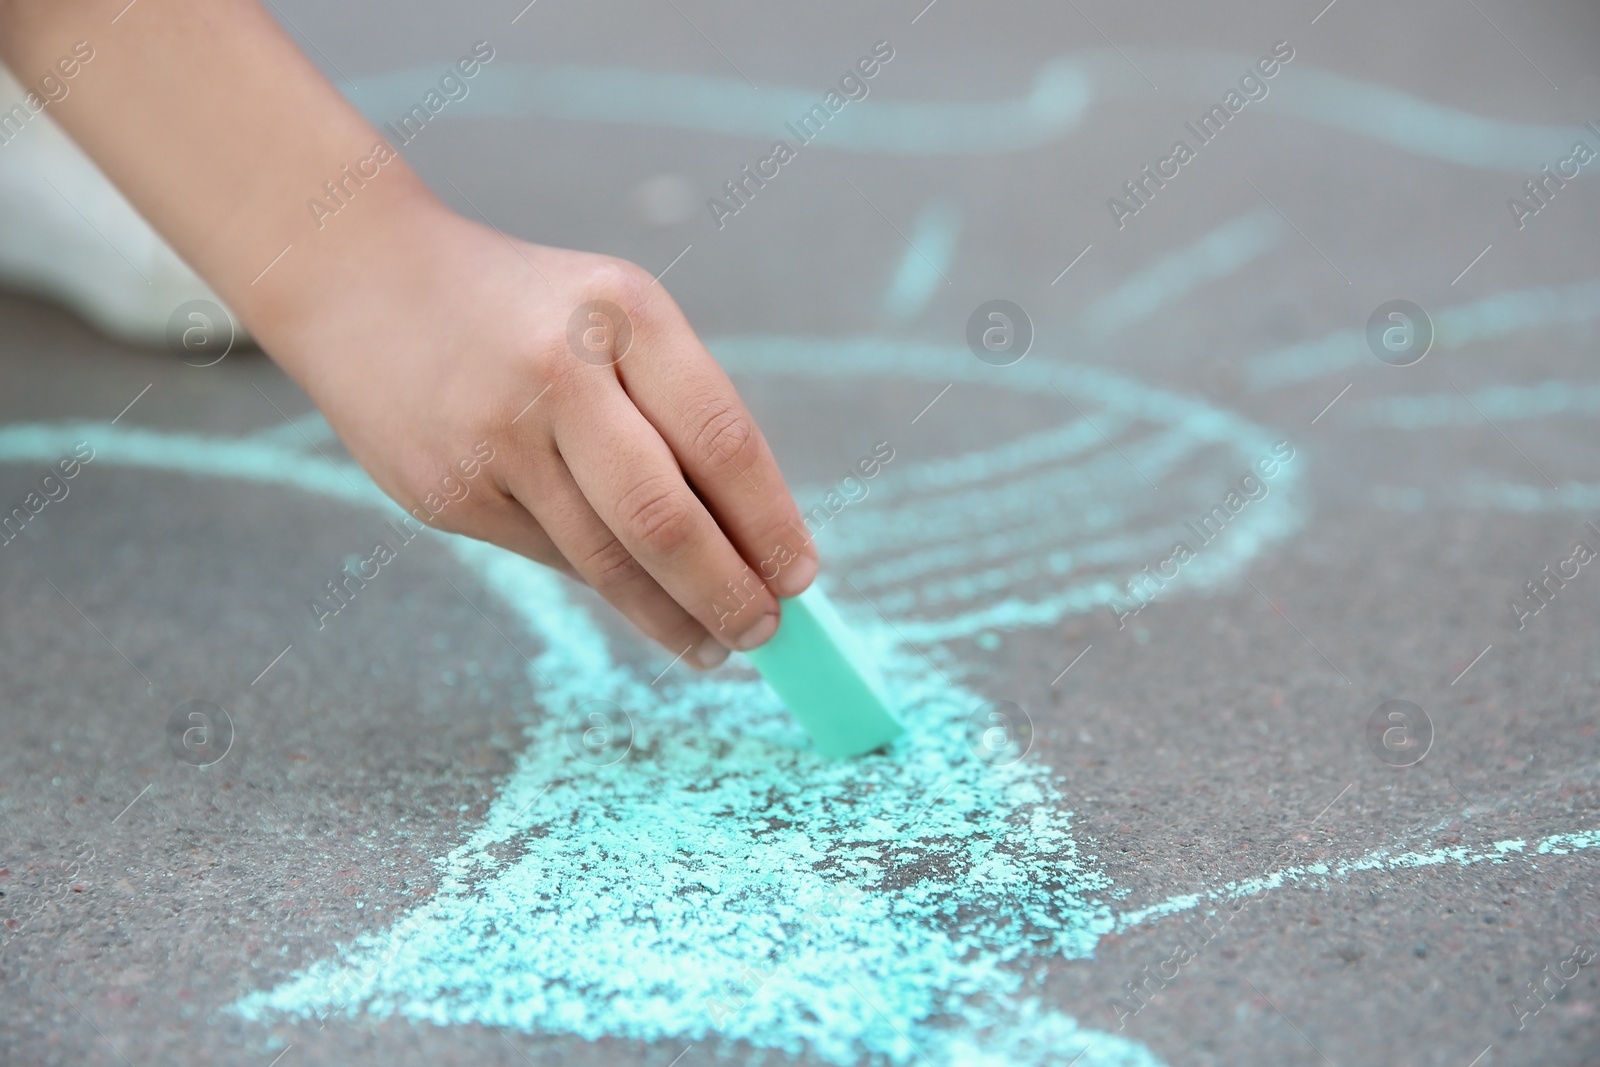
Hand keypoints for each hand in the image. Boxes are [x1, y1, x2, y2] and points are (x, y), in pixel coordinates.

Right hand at [256, 197, 817, 668]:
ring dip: (671, 616)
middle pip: (662, 517)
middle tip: (765, 633)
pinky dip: (605, 588)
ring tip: (713, 644)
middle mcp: (556, 370)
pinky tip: (637, 602)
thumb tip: (749, 543)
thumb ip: (677, 413)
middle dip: (726, 592)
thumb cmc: (526, 312)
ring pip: (603, 559)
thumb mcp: (612, 318)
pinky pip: (549, 558)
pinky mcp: (444, 492)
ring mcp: (491, 437)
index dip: (769, 522)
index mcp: (621, 312)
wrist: (362, 278)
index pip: (720, 438)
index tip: (801, 577)